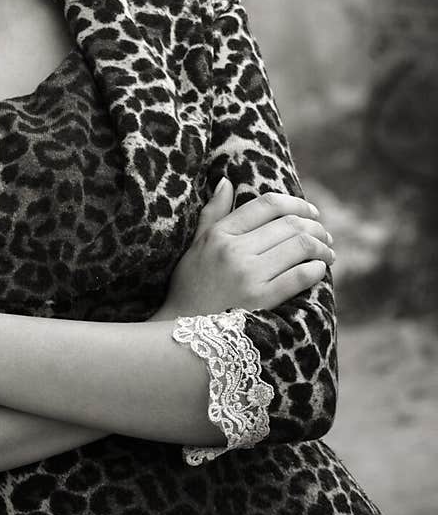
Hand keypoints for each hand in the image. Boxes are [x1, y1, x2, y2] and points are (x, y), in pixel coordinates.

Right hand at [156, 179, 334, 317]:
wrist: (186, 332)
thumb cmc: (191, 287)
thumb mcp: (195, 246)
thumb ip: (212, 213)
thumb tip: (225, 182)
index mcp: (219, 234)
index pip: (267, 204)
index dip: (296, 203)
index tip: (311, 211)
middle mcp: (233, 251)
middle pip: (289, 224)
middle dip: (316, 227)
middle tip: (325, 235)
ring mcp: (248, 276)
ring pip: (300, 247)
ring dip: (322, 248)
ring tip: (327, 253)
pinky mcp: (261, 300)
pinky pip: (300, 276)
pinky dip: (316, 269)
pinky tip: (319, 270)